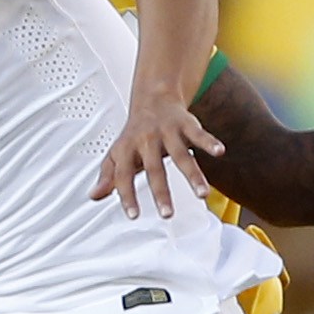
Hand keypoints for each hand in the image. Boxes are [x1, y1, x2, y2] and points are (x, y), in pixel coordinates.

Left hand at [93, 91, 224, 218]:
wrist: (151, 98)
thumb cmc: (134, 134)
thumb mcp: (117, 153)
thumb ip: (108, 176)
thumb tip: (93, 196)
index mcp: (127, 149)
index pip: (124, 175)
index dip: (126, 195)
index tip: (133, 216)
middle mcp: (146, 140)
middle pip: (154, 169)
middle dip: (161, 192)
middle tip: (167, 215)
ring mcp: (167, 131)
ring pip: (181, 155)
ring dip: (193, 175)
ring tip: (203, 195)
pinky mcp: (186, 124)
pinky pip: (199, 134)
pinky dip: (209, 142)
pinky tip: (220, 152)